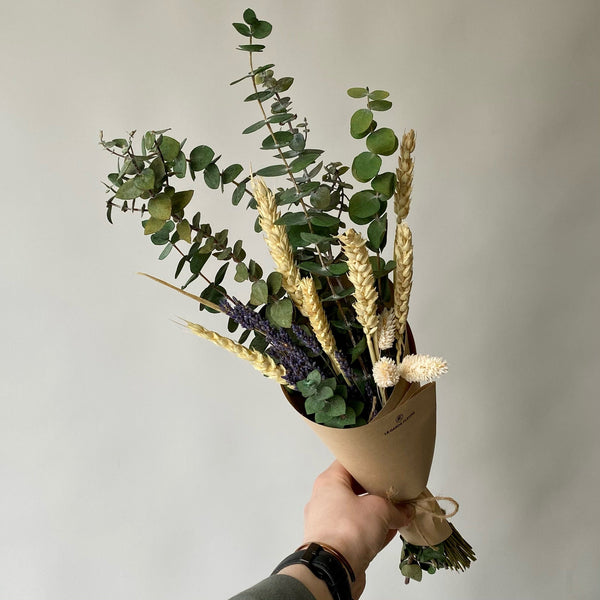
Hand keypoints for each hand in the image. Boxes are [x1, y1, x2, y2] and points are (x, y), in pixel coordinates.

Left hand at [301, 460, 412, 597]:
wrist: (334, 569)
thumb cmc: (348, 530)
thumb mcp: (379, 509)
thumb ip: (396, 508)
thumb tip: (406, 511)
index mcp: (329, 482)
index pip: (349, 463)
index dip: (368, 464)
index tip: (384, 467)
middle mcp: (325, 500)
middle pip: (354, 488)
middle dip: (376, 492)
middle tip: (394, 491)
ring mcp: (328, 523)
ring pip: (356, 512)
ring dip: (377, 513)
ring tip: (397, 513)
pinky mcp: (335, 543)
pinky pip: (357, 531)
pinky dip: (372, 530)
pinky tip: (390, 531)